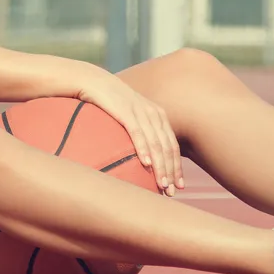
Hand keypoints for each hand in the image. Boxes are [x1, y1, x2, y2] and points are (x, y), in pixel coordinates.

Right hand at [75, 70, 182, 196]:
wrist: (94, 81)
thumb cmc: (111, 103)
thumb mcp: (132, 116)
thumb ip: (142, 132)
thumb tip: (146, 158)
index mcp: (159, 115)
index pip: (173, 146)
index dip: (177, 167)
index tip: (179, 186)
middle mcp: (153, 113)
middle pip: (167, 147)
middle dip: (171, 172)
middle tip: (171, 192)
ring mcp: (140, 111)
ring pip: (155, 143)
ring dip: (160, 166)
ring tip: (161, 184)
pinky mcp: (125, 111)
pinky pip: (137, 133)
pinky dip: (143, 148)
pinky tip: (146, 163)